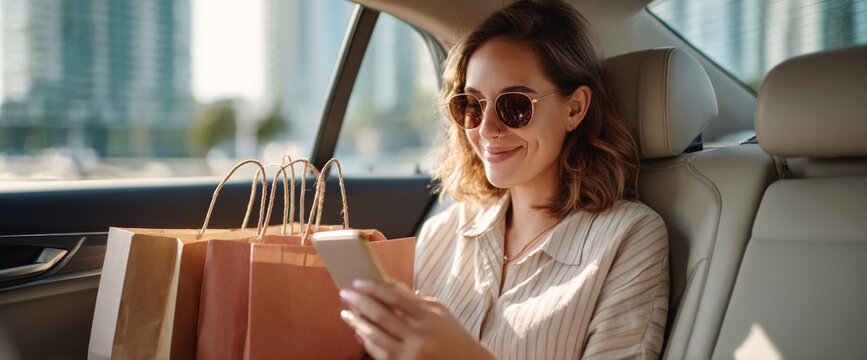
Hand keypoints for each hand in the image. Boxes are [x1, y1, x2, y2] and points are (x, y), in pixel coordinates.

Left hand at [339, 280, 495, 359]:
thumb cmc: (450, 333)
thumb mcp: (437, 311)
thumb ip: (413, 298)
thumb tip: (386, 282)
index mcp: (429, 317)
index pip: (396, 297)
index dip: (374, 288)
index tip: (357, 281)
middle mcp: (420, 336)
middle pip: (383, 316)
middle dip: (360, 303)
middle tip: (344, 293)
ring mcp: (412, 354)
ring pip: (377, 337)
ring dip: (358, 323)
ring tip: (346, 312)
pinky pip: (380, 354)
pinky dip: (367, 342)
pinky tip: (358, 332)